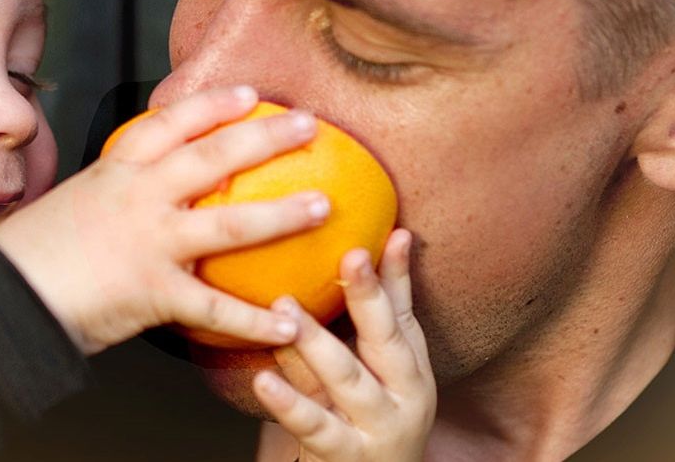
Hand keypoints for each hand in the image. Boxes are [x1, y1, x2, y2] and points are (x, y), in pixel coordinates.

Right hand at [0, 85, 327, 354]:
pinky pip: (215, 308)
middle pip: (212, 158)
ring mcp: (148, 243)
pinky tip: (289, 324)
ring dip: (282, 216)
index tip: (250, 92)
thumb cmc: (32, 258)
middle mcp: (137, 197)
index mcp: (115, 172)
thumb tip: (142, 198)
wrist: (2, 300)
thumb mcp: (71, 207)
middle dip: (265, 138)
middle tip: (310, 125)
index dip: (212, 104)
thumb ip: (113, 199)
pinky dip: (255, 321)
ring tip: (323, 206)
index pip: (168, 124)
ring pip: (229, 225)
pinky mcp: (153, 293)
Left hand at [254, 229, 433, 460]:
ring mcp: (374, 428)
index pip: (404, 316)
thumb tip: (393, 236)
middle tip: (349, 256)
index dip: (397, 277)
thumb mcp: (385, 372)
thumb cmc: (373, 417)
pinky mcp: (342, 455)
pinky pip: (313, 426)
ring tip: (286, 308)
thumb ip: (384, 313)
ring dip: (317, 342)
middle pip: (385, 343)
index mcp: (412, 372)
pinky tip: (263, 379)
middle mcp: (404, 399)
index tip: (389, 235)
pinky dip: (288, 402)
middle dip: (369, 299)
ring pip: (346, 379)